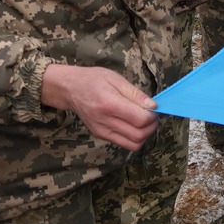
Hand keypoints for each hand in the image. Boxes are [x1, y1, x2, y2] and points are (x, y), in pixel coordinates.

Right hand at [41, 63, 156, 150]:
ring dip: (145, 135)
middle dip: (152, 126)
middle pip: (139, 135)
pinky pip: (125, 144)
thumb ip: (135, 94)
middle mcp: (105, 122)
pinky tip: (134, 125)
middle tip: (152, 115)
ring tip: (144, 121)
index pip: (140, 120)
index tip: (154, 107)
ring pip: (134, 144)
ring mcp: (103, 132)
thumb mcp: (115, 79)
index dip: (152, 116)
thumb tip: (153, 106)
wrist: (70, 90)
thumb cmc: (93, 80)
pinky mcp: (102, 136)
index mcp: (109, 104)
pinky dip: (135, 138)